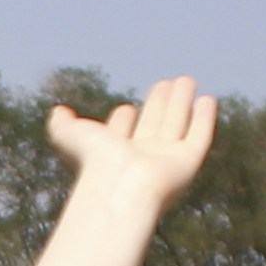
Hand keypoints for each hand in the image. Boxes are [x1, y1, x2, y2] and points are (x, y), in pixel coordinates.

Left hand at [44, 77, 218, 213]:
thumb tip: (57, 111)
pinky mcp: (188, 160)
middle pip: (152, 124)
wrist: (121, 186)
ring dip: (181, 102)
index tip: (126, 107)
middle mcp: (142, 156)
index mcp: (115, 152)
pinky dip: (204, 118)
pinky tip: (207, 99)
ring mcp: (166, 159)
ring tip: (186, 80)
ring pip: (176, 124)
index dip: (123, 119)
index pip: (122, 132)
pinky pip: (199, 136)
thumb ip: (61, 125)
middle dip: (158, 103)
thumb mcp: (71, 137)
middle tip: (164, 83)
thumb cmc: (94, 163)